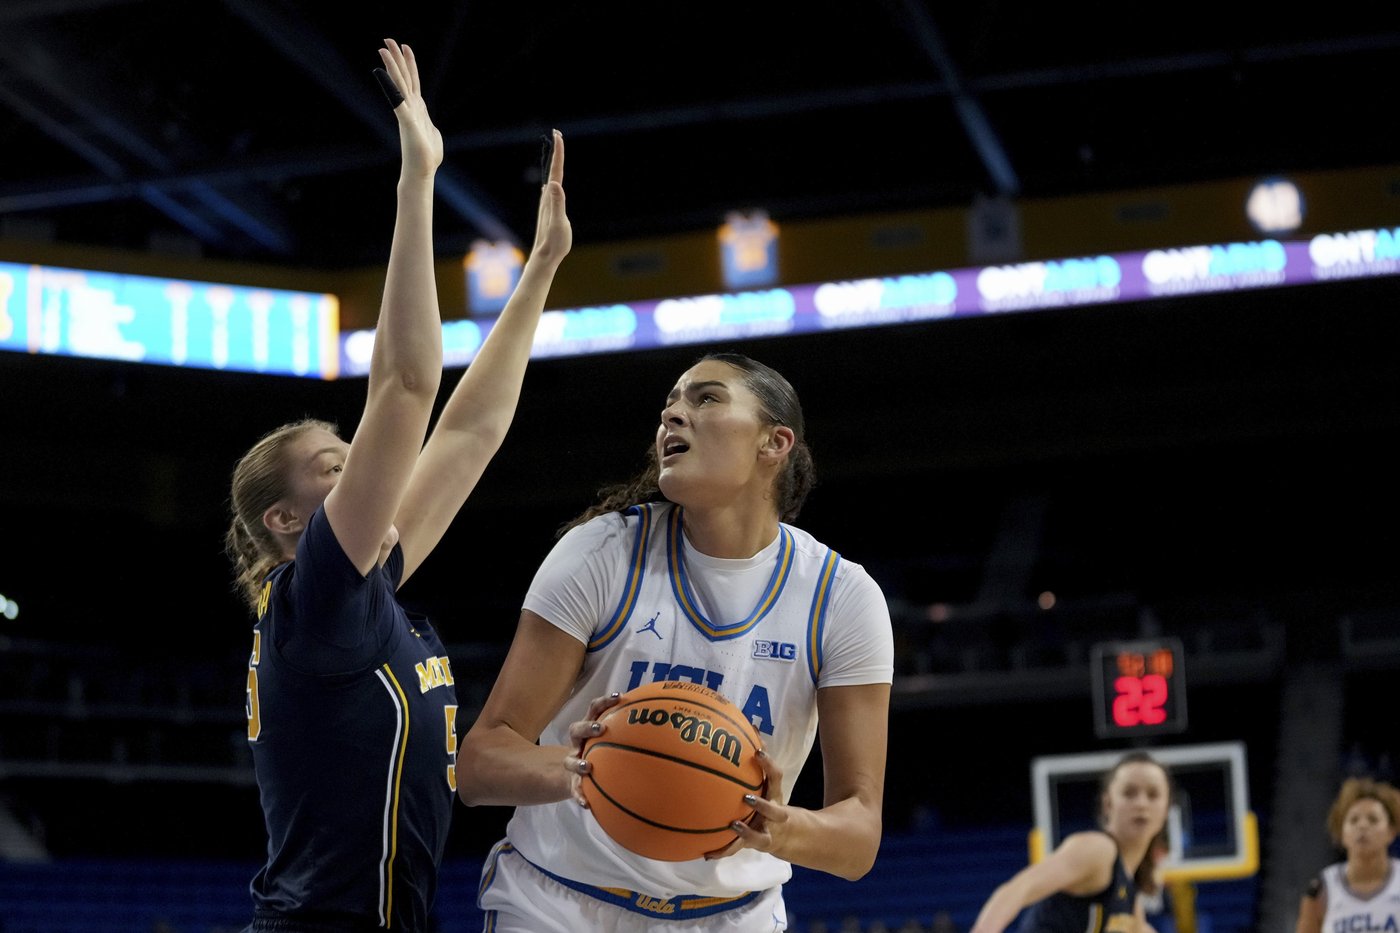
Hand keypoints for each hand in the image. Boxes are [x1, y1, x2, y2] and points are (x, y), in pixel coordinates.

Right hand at [377, 39, 442, 179]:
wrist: (422, 171)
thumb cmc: (427, 156)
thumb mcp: (430, 133)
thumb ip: (427, 124)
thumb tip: (428, 126)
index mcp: (417, 108)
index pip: (412, 80)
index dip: (409, 63)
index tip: (404, 47)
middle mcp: (410, 107)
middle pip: (403, 77)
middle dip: (396, 58)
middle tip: (387, 39)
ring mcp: (407, 112)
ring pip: (399, 84)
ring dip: (392, 66)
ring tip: (384, 48)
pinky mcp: (407, 120)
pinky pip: (397, 100)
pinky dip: (390, 86)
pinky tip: (383, 74)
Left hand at [530, 129, 570, 267]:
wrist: (544, 257)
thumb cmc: (554, 243)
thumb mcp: (558, 223)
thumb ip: (557, 204)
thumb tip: (553, 184)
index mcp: (552, 197)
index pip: (556, 170)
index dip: (558, 152)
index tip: (558, 135)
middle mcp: (548, 197)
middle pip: (554, 169)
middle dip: (557, 151)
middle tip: (558, 134)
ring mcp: (549, 204)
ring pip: (553, 178)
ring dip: (556, 163)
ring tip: (558, 150)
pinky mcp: (551, 210)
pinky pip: (554, 189)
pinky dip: (556, 178)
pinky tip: (554, 181)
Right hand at [563, 692, 621, 805]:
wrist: (577, 774)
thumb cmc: (602, 753)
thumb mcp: (613, 740)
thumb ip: (632, 732)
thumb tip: (665, 722)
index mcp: (589, 728)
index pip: (594, 709)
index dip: (604, 702)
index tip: (620, 697)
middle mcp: (579, 743)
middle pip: (576, 729)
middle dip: (587, 727)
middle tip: (600, 728)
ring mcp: (574, 762)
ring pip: (569, 760)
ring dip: (578, 763)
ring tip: (588, 767)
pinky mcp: (573, 782)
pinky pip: (574, 790)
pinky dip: (580, 796)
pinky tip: (587, 804)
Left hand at [705, 748, 785, 859]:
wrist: (783, 832)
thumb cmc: (768, 798)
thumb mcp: (766, 781)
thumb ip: (757, 760)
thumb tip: (749, 726)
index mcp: (775, 794)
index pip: (776, 777)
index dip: (769, 765)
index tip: (757, 752)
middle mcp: (775, 814)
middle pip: (775, 811)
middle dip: (763, 805)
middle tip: (746, 797)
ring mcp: (766, 832)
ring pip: (759, 837)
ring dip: (746, 833)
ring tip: (731, 827)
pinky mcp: (754, 845)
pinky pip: (737, 850)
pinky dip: (722, 851)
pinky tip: (705, 854)